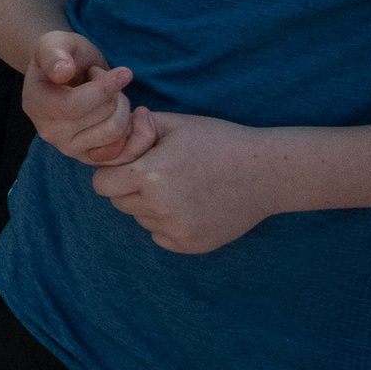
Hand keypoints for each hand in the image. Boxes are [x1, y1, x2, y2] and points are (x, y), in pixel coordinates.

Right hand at [22, 30, 152, 166]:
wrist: (68, 75)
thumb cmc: (63, 56)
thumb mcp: (54, 43)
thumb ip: (54, 54)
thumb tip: (62, 72)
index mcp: (36, 105)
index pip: (74, 107)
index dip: (104, 90)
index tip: (125, 72)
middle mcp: (50, 133)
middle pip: (101, 120)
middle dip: (115, 95)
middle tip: (106, 81)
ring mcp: (70, 149)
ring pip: (116, 134)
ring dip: (123, 109)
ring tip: (113, 96)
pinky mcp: (91, 157)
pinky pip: (124, 153)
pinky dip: (137, 133)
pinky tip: (133, 114)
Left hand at [91, 112, 277, 253]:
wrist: (268, 172)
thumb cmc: (218, 142)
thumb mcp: (175, 124)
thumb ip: (135, 129)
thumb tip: (109, 135)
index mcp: (150, 176)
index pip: (102, 184)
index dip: (114, 171)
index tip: (133, 164)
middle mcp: (160, 207)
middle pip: (118, 202)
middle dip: (130, 188)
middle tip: (162, 173)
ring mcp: (176, 229)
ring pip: (139, 218)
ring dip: (150, 205)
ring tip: (183, 187)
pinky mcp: (190, 245)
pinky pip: (159, 235)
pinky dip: (168, 222)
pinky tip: (193, 205)